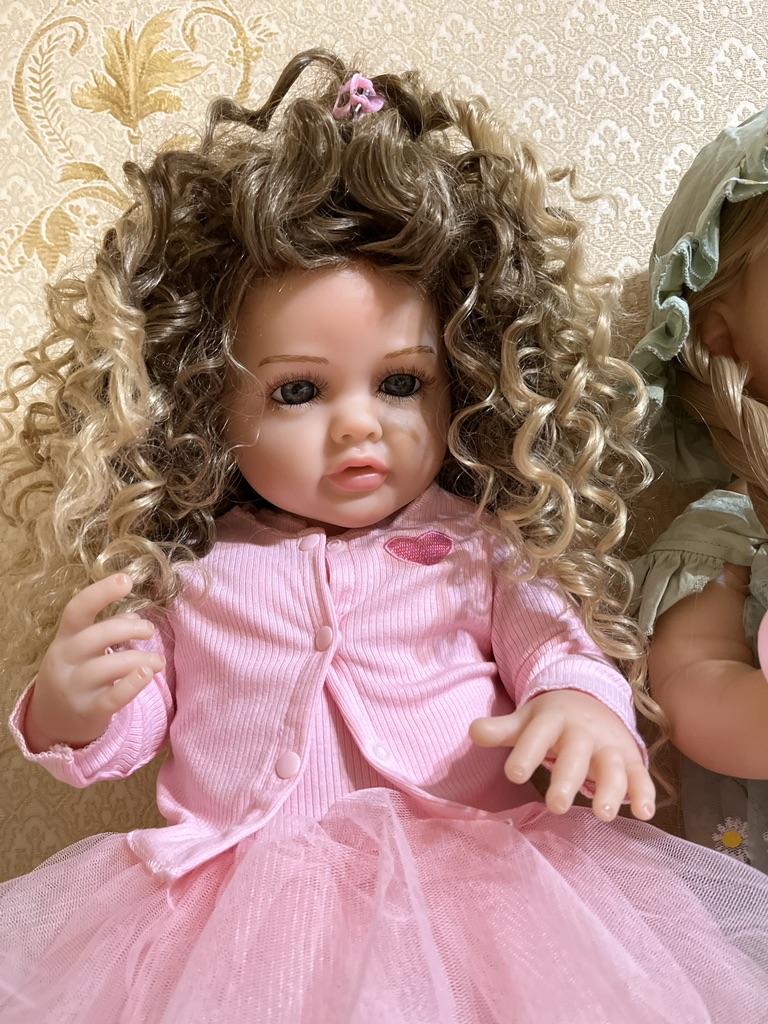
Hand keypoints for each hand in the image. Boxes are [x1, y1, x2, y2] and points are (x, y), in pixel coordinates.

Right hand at [24, 573, 164, 752]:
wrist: (51, 720)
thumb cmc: (75, 673)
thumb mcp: (82, 648)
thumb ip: (106, 629)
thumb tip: (134, 618)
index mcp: (64, 639)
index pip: (76, 610)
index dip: (100, 592)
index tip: (126, 579)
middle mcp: (64, 661)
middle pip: (95, 637)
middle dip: (128, 629)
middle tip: (150, 630)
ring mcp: (74, 688)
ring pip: (107, 667)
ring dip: (140, 659)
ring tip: (158, 661)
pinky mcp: (88, 711)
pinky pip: (112, 699)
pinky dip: (131, 685)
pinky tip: (147, 674)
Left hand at [469, 689, 655, 821]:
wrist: (592, 700)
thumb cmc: (551, 721)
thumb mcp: (526, 720)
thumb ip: (502, 729)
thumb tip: (473, 731)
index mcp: (553, 720)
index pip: (538, 735)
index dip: (527, 753)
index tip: (514, 775)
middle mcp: (583, 732)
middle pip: (577, 754)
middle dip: (568, 779)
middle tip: (557, 806)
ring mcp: (609, 745)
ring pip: (613, 766)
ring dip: (611, 789)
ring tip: (604, 815)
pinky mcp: (630, 759)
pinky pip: (640, 775)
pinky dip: (644, 792)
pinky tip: (644, 813)